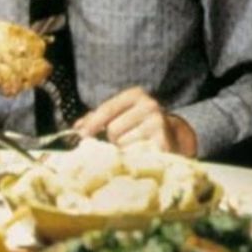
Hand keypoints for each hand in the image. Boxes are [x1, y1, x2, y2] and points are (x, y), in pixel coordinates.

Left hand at [73, 87, 198, 155]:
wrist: (174, 137)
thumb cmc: (139, 126)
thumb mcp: (120, 115)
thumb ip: (98, 119)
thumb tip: (76, 128)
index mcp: (135, 95)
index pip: (107, 108)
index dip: (92, 123)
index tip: (81, 135)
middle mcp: (149, 105)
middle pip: (113, 129)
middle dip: (113, 139)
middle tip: (125, 140)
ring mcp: (158, 123)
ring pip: (123, 143)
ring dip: (124, 149)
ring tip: (136, 146)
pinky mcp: (164, 142)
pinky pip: (136, 154)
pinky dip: (134, 157)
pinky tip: (141, 154)